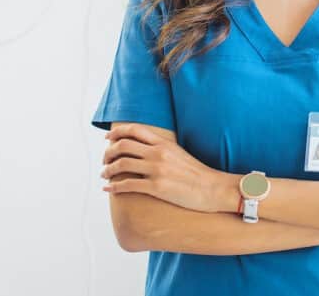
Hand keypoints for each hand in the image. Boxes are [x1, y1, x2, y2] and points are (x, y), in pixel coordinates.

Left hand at [101, 123, 232, 212]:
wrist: (213, 188)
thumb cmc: (197, 173)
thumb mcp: (178, 154)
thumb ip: (161, 149)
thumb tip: (144, 150)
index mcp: (164, 143)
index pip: (134, 130)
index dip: (117, 132)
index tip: (107, 139)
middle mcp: (158, 153)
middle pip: (123, 146)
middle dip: (108, 153)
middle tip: (105, 160)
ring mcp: (157, 170)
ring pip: (122, 164)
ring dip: (108, 169)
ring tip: (104, 175)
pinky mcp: (157, 187)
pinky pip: (128, 185)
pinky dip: (114, 187)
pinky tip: (108, 189)